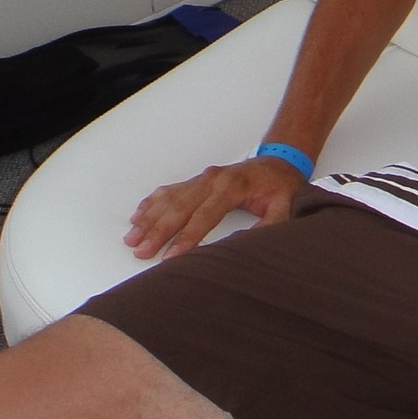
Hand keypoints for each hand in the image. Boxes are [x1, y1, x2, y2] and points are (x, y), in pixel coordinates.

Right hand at [126, 156, 306, 258]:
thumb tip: (246, 246)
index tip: (170, 257)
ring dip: (149, 218)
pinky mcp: (198, 180)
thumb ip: (269, 226)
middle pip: (180, 207)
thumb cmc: (282, 186)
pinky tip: (139, 215)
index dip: (187, 237)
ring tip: (132, 237)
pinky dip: (153, 203)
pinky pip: (170, 190)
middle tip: (141, 250)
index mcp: (232, 186)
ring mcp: (202, 178)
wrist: (280, 161)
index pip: (204, 215)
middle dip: (159, 230)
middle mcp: (212, 179)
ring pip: (170, 198)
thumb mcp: (285, 207)